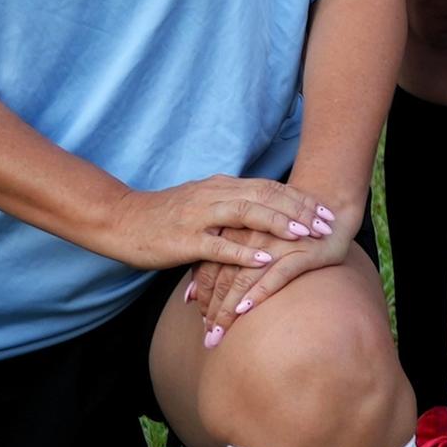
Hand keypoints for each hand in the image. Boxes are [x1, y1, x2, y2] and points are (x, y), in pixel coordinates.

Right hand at [98, 176, 347, 281]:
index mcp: (219, 187)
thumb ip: (229, 205)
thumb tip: (261, 211)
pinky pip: (218, 245)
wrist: (120, 220)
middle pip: (264, 196)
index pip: (267, 187)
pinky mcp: (185, 240)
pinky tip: (265, 259)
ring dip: (278, 224)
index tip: (324, 209)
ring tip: (305, 235)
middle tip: (326, 223)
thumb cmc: (163, 217)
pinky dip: (243, 252)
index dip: (298, 197)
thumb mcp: (201, 204)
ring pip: (246, 215)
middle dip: (299, 209)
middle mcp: (213, 196)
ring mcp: (199, 216)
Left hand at [194, 187, 370, 343]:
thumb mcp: (246, 244)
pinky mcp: (302, 252)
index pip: (210, 268)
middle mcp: (251, 235)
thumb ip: (217, 266)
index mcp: (235, 229)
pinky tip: (246, 309)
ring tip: (220, 335)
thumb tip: (188, 298)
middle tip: (209, 339)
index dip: (204, 297)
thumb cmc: (282, 231)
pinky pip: (277, 274)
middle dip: (214, 311)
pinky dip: (259, 292)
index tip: (202, 322)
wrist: (329, 207)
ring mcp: (276, 243)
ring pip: (244, 278)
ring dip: (229, 310)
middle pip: (224, 277)